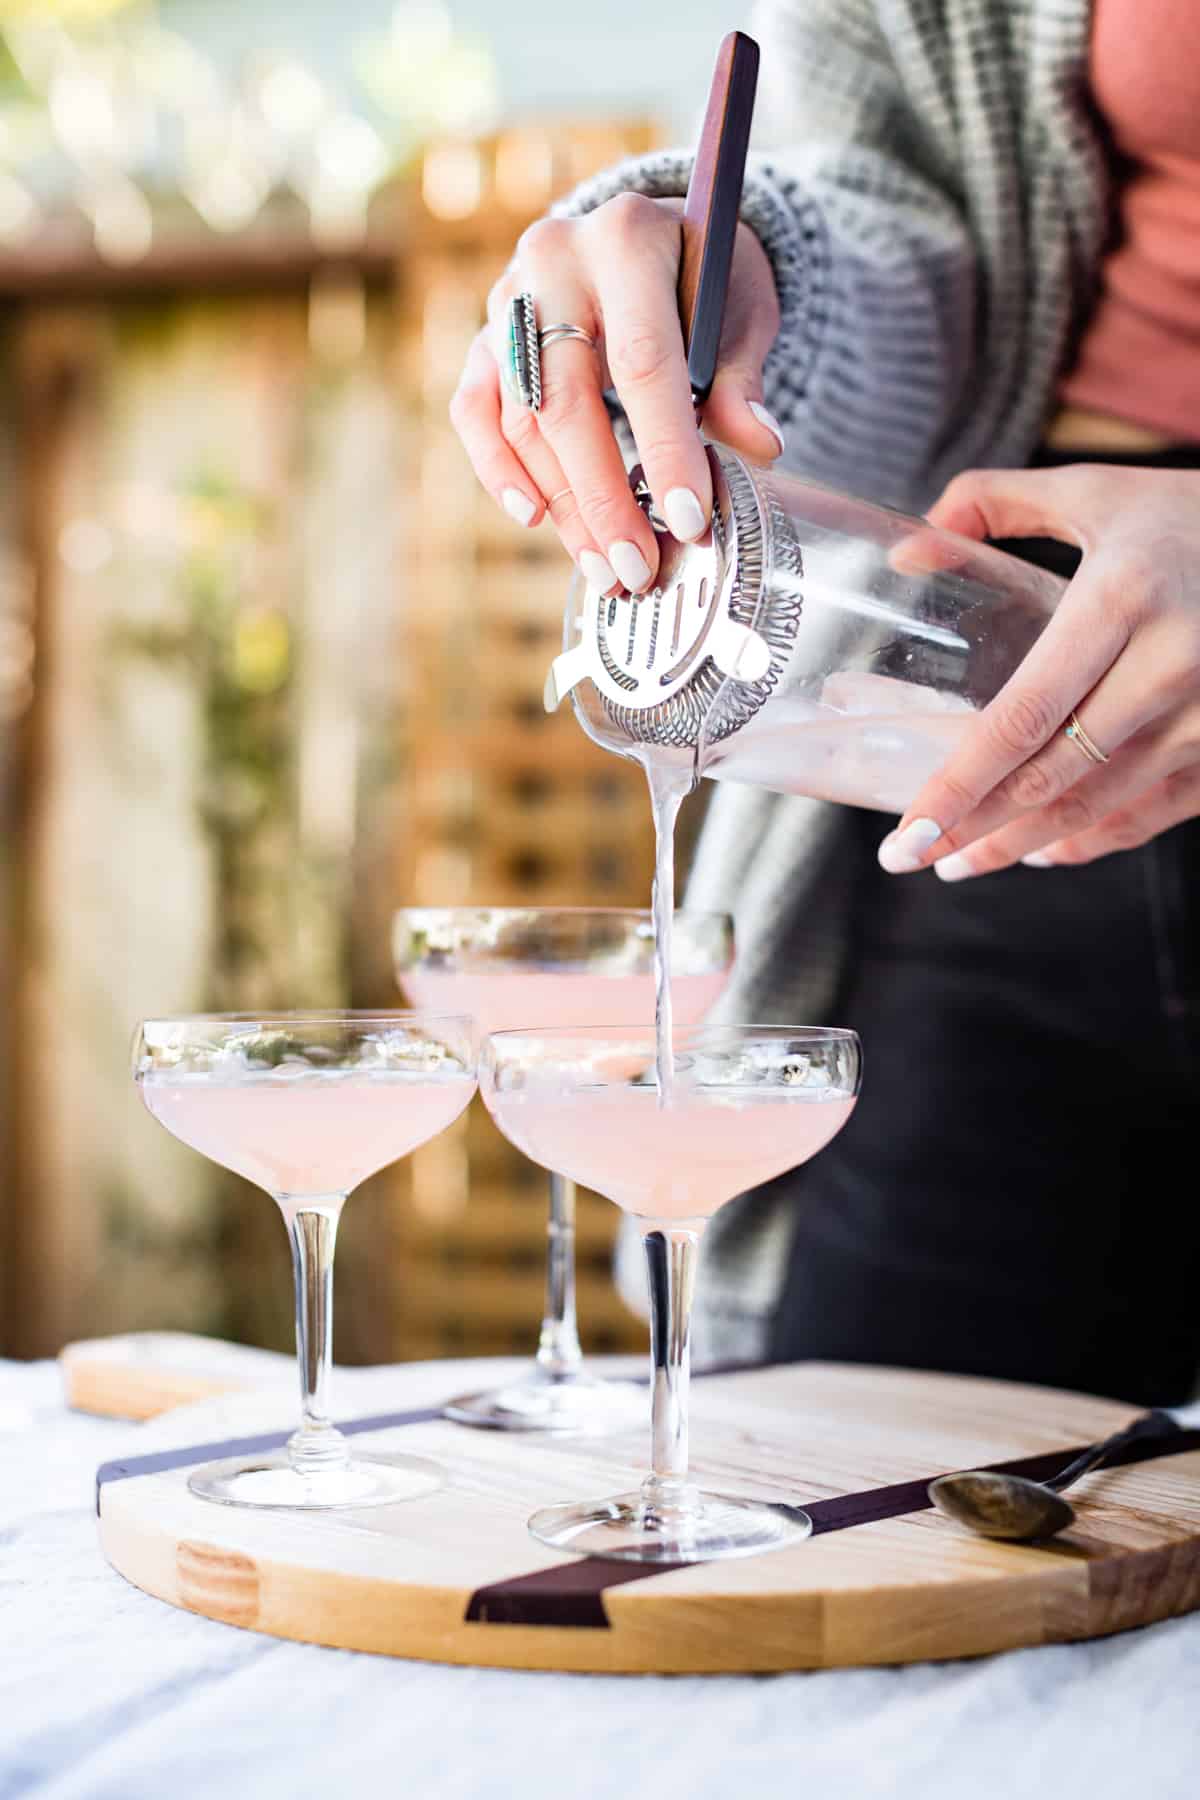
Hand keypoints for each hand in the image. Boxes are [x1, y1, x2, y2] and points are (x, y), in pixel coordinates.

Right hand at [449, 193, 784, 593]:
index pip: (643, 361)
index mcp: (627, 239)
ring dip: (562, 503)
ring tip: (605, 565)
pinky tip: (535, 517)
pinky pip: (475, 412)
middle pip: (566, 398)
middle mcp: (554, 261)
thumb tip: (760, 446)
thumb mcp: (739, 309)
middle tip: (636, 566)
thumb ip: (739, 376)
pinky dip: (498, 469)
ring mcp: (507, 299)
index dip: (665, 448)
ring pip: (522, 417)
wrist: (647, 236)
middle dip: (603, 496)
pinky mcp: (483, 337)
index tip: (689, 519)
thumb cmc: (700, 278)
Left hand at [876, 463, 1199, 877]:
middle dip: (972, 828)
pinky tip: (1040, 851)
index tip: (910, 828)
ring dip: (1019, 846)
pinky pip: (1149, 816)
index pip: (1023, 715)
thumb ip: (993, 503)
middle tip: (909, 854)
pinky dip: (1089, 841)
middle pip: (1049, 776)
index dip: (959, 782)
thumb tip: (906, 550)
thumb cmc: (1188, 517)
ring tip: (958, 861)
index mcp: (1122, 599)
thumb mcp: (1094, 492)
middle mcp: (1170, 665)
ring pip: (1095, 808)